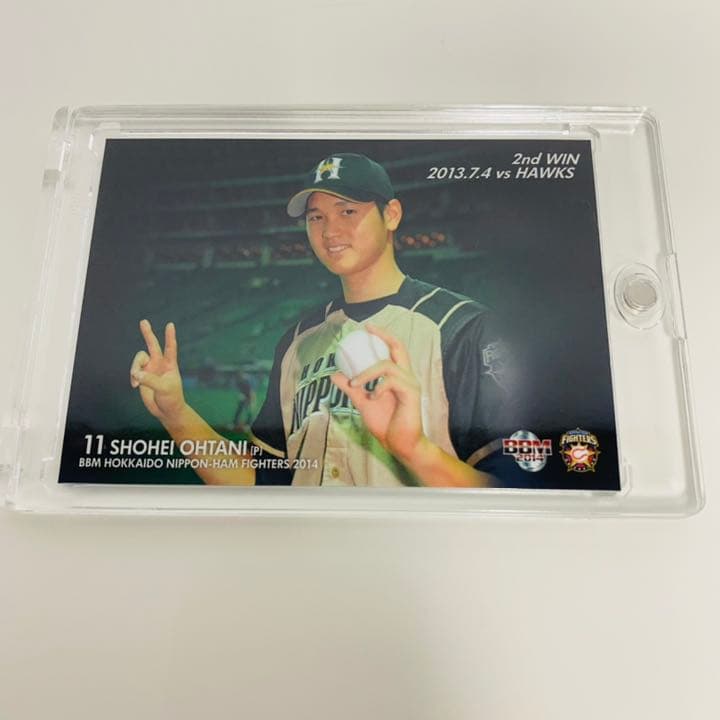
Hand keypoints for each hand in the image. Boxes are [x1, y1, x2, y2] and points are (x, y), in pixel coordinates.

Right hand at [129, 319, 184, 422]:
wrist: (166, 410)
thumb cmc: (171, 398)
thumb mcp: (164, 389)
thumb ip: (150, 380)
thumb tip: (136, 373)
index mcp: (170, 365)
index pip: (170, 348)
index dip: (170, 336)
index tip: (170, 325)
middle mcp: (159, 364)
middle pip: (152, 345)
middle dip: (147, 333)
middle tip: (143, 321)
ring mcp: (150, 369)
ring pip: (138, 359)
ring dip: (135, 368)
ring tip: (136, 380)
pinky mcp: (141, 376)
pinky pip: (134, 370)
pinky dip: (133, 376)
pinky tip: (134, 385)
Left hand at [330, 323, 424, 461]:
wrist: (400, 445)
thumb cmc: (386, 425)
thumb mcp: (363, 403)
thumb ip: (351, 389)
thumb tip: (334, 374)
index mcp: (398, 377)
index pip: (394, 350)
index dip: (383, 336)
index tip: (368, 328)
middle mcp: (407, 376)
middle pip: (399, 347)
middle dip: (383, 336)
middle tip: (367, 330)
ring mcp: (410, 384)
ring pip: (387, 365)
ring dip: (367, 373)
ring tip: (354, 383)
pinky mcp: (411, 394)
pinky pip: (391, 382)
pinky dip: (377, 387)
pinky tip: (371, 398)